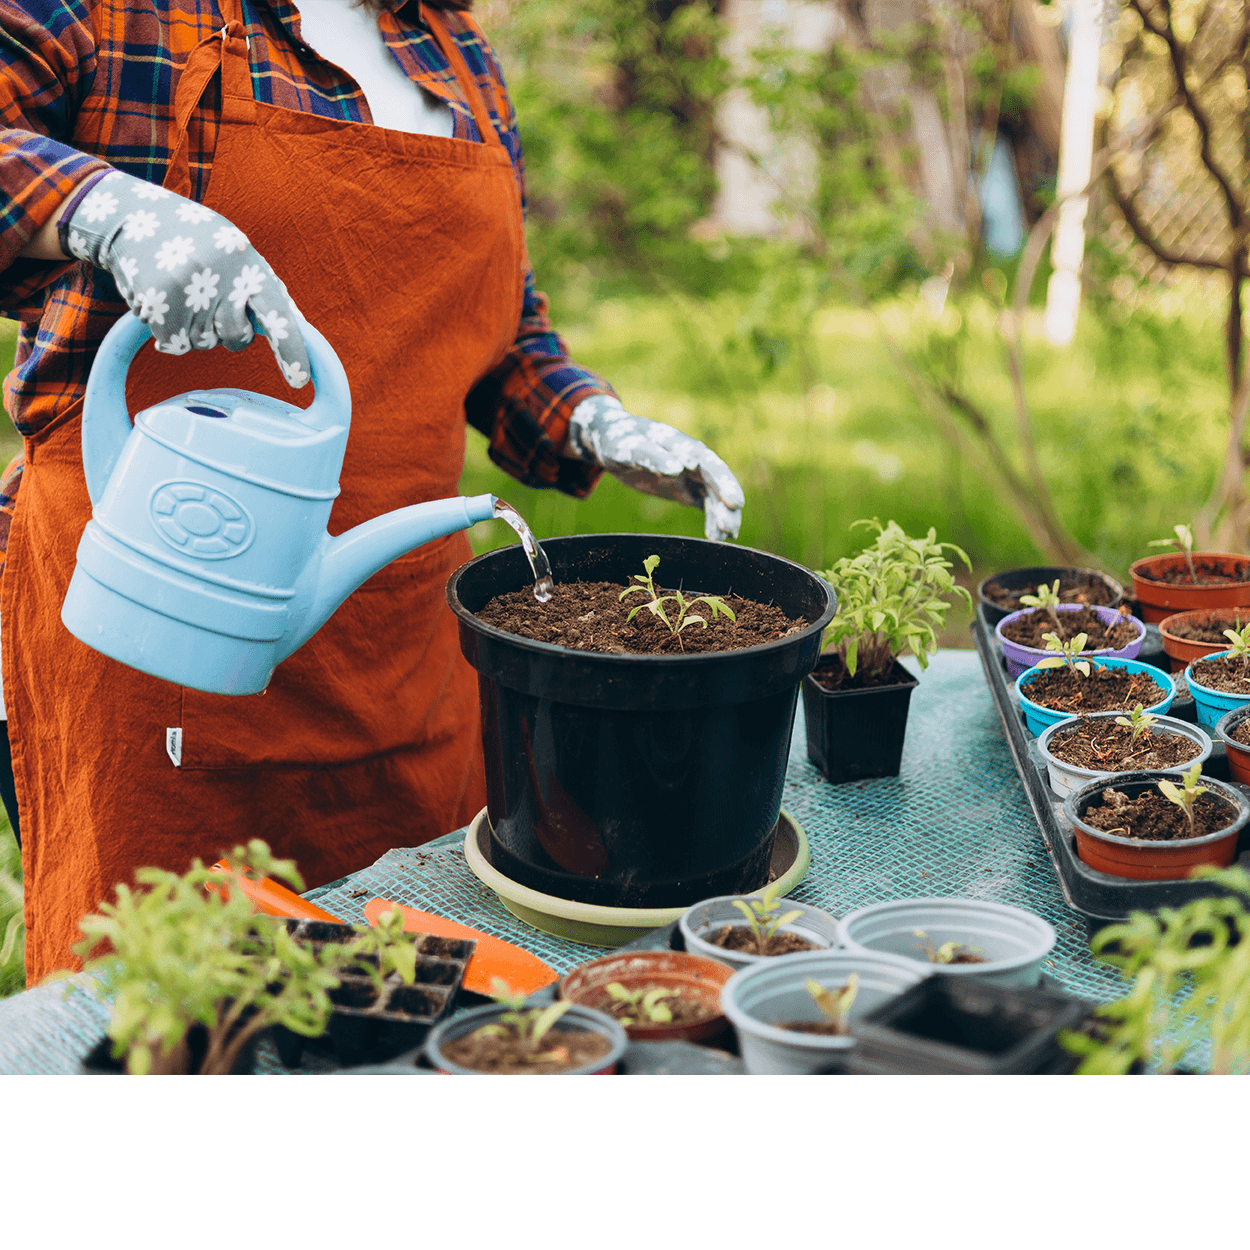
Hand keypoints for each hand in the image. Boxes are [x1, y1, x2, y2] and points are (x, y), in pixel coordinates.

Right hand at [62, 171, 310, 386]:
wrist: (130, 218)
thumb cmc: (195, 240)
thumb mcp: (236, 253)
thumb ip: (264, 290)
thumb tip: (298, 328)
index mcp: (246, 263)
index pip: (277, 314)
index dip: (291, 350)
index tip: (299, 379)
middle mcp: (218, 278)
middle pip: (237, 339)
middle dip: (229, 333)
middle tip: (212, 302)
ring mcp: (185, 292)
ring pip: (203, 345)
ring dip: (194, 328)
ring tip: (182, 290)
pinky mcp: (156, 306)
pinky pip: (174, 345)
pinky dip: (169, 331)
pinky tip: (163, 299)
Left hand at [565, 396, 743, 540]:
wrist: (612, 440)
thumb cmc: (621, 439)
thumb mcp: (630, 447)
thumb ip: (652, 456)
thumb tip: (677, 468)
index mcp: (684, 447)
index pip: (711, 466)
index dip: (725, 484)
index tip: (735, 503)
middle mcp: (693, 461)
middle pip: (718, 484)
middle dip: (726, 506)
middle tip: (731, 530)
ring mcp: (691, 476)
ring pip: (714, 497)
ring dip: (721, 516)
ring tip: (723, 540)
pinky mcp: (684, 489)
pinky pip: (704, 505)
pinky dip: (711, 520)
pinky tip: (716, 538)